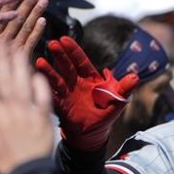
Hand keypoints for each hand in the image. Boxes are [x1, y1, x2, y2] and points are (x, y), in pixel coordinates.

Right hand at [0, 0, 47, 59]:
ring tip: (44, 1)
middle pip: (16, 18)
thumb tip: (8, 8)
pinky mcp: (22, 57)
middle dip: (27, 4)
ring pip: (25, 27)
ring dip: (36, 13)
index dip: (13, 2)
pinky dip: (38, 30)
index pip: (2, 14)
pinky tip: (44, 20)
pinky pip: (32, 41)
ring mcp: (11, 49)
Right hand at [0, 47, 54, 173]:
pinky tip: (37, 70)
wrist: (29, 172)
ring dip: (19, 64)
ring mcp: (28, 111)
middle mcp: (10, 109)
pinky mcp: (43, 115)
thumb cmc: (2, 161)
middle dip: (0, 58)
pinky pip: (42, 95)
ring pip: (23, 82)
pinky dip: (40, 83)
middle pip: (4, 78)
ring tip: (17, 47)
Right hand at [36, 36, 138, 151]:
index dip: (73, 51)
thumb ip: (123, 89)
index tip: (64, 39)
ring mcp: (66, 93)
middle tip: (52, 43)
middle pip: (67, 66)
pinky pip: (52, 96)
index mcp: (90, 78)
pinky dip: (45, 89)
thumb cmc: (104, 115)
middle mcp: (76, 82)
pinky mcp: (60, 105)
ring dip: (48, 70)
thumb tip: (135, 77)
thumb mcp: (117, 101)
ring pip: (57, 79)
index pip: (81, 61)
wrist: (92, 134)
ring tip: (40, 62)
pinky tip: (37, 82)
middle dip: (60, 55)